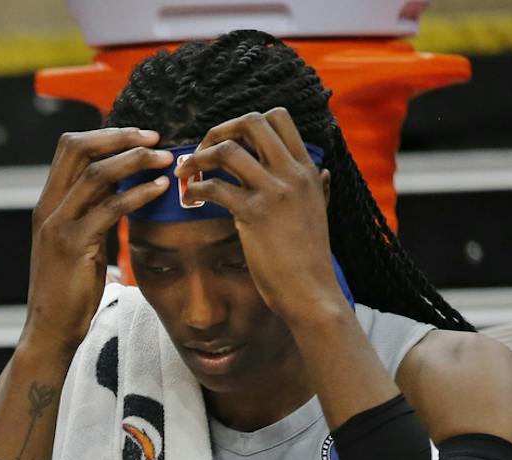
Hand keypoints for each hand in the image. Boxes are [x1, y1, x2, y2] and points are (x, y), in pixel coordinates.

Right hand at [23, 128, 173, 352]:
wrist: (50, 330)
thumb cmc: (69, 290)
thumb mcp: (80, 241)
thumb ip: (93, 211)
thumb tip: (122, 187)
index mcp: (49, 202)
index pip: (72, 146)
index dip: (107, 134)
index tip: (141, 138)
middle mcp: (48, 207)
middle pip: (78, 147)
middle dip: (121, 136)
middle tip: (157, 139)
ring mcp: (58, 225)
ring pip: (97, 173)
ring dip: (136, 160)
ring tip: (167, 160)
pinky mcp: (73, 246)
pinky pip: (110, 208)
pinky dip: (139, 194)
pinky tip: (161, 191)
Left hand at [177, 108, 346, 326]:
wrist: (311, 290)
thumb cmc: (309, 256)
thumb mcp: (320, 212)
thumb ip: (320, 188)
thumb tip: (325, 172)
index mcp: (306, 168)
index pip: (278, 117)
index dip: (245, 122)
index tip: (227, 143)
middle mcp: (292, 173)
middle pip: (252, 122)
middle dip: (218, 131)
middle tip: (201, 152)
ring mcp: (274, 192)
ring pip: (229, 150)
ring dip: (199, 158)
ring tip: (186, 175)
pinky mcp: (254, 214)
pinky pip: (215, 187)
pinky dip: (195, 189)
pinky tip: (190, 200)